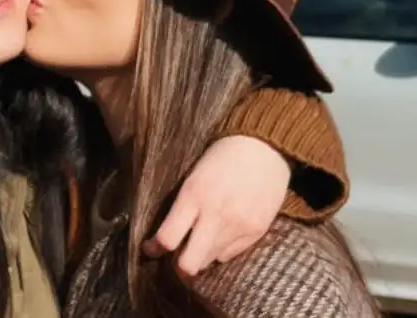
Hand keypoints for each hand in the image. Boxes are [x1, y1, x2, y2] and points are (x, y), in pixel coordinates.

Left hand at [147, 135, 290, 275]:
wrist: (265, 148)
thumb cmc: (223, 157)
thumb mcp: (193, 175)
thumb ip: (181, 206)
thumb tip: (167, 237)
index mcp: (194, 194)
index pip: (168, 238)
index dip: (154, 249)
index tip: (151, 248)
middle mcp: (216, 215)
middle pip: (189, 263)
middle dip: (178, 268)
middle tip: (175, 258)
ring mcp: (238, 226)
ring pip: (210, 262)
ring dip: (201, 256)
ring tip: (201, 240)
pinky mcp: (256, 232)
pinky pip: (230, 255)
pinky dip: (221, 249)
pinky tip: (222, 232)